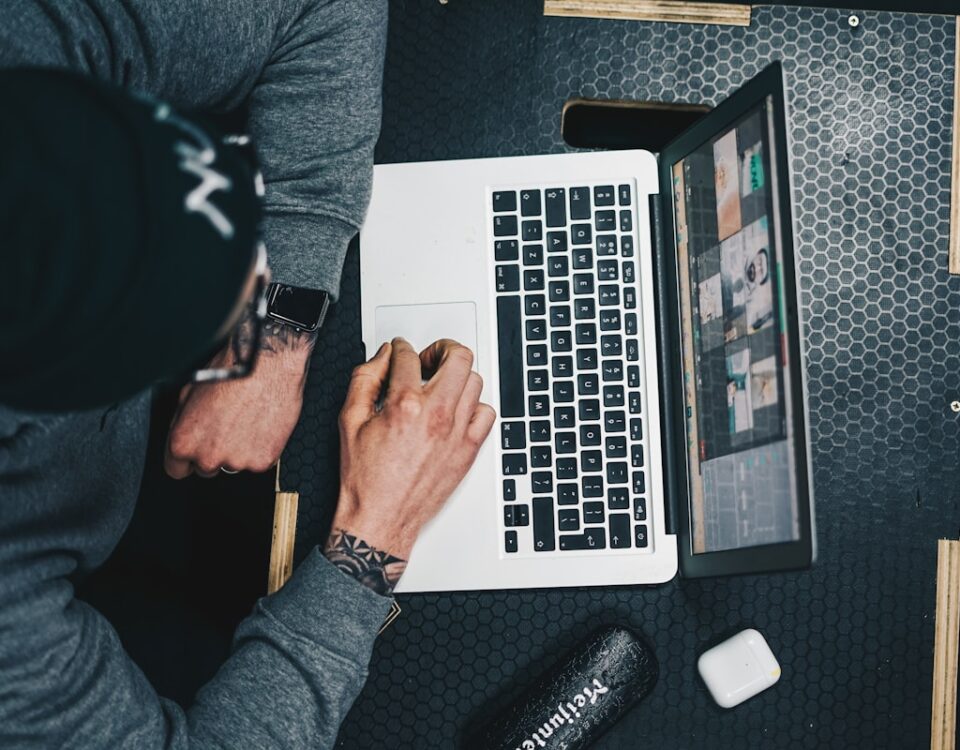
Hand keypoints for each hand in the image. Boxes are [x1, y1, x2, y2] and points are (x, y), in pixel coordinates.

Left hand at [164, 321, 313, 477]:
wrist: (267, 364)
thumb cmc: (230, 371)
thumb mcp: (189, 392)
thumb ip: (182, 423)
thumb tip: (184, 433)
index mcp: (183, 442)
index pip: (177, 469)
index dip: (188, 457)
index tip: (198, 446)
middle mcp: (208, 457)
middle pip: (207, 468)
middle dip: (215, 451)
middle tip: (228, 425)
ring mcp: (237, 462)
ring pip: (235, 464)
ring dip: (240, 449)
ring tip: (248, 419)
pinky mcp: (263, 460)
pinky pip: (259, 460)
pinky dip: (262, 447)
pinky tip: (262, 423)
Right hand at [324, 338, 494, 592]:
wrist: (381, 519)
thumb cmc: (365, 478)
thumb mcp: (349, 421)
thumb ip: (365, 379)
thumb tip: (382, 357)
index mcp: (404, 404)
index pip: (409, 355)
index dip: (401, 347)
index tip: (400, 351)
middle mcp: (437, 415)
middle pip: (458, 357)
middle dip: (441, 349)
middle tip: (429, 359)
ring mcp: (457, 432)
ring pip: (475, 381)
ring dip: (457, 376)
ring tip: (441, 385)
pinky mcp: (469, 450)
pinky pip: (486, 413)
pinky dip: (474, 406)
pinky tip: (456, 411)